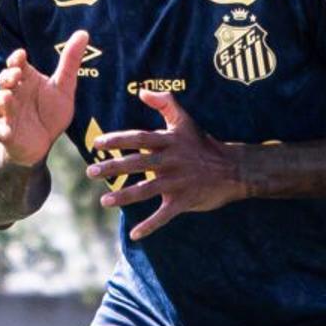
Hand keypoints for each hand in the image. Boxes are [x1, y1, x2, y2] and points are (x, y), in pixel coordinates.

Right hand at [0, 32, 93, 167]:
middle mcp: (13, 93)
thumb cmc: (50, 112)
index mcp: (26, 80)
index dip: (16, 59)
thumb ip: (70, 61)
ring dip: (2, 99)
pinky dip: (1, 129)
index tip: (21, 55)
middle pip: (4, 80)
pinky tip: (6, 130)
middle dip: (7, 76)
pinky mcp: (6, 132)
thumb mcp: (64, 87)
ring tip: (7, 97)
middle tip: (16, 74)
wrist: (42, 143)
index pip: (17, 64)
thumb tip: (83, 32)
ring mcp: (7, 112)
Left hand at [83, 87, 243, 240]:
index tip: (97, 143)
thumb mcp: (185, 121)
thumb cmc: (205, 144)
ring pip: (147, 189)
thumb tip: (141, 91)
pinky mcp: (185, 200)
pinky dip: (150, 226)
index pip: (139, 138)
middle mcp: (171, 161)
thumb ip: (165, 102)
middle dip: (113, 167)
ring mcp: (178, 182)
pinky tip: (134, 235)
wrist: (234, 169)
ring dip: (124, 196)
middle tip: (91, 172)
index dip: (117, 140)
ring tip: (104, 201)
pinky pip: (164, 215)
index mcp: (169, 141)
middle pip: (137, 163)